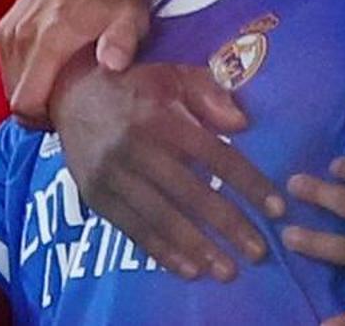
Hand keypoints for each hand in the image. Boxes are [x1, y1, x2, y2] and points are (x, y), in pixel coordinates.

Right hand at [0, 0, 149, 127]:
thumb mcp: (131, 14)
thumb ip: (122, 41)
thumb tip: (112, 65)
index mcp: (49, 39)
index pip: (24, 102)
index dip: (41, 120)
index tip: (63, 119)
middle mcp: (22, 35)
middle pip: (14, 96)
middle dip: (36, 108)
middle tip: (65, 105)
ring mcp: (11, 26)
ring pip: (8, 79)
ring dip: (28, 88)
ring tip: (57, 87)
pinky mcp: (8, 20)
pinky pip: (6, 61)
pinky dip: (21, 71)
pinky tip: (46, 68)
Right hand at [52, 60, 282, 280]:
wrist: (68, 91)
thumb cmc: (133, 83)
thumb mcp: (172, 73)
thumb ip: (209, 94)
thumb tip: (242, 125)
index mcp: (160, 117)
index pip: (214, 156)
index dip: (248, 183)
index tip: (276, 208)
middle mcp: (134, 148)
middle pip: (191, 193)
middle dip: (229, 225)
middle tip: (259, 251)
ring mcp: (111, 175)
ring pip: (161, 218)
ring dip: (198, 247)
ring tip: (227, 270)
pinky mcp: (95, 194)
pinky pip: (132, 229)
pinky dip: (161, 252)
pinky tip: (188, 269)